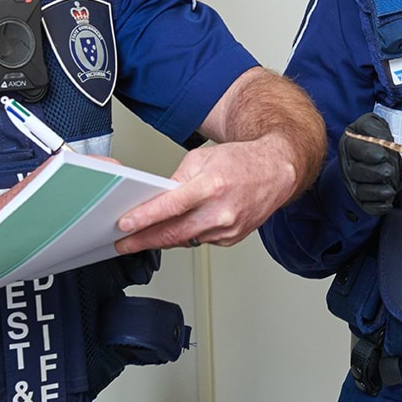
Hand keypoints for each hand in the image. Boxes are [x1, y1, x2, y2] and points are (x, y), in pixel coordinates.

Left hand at [114, 135, 303, 251]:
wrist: (277, 172)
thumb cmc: (242, 162)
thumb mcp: (203, 158)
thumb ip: (178, 178)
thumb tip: (159, 198)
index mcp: (212, 185)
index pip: (171, 206)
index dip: (145, 218)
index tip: (125, 225)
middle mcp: (221, 211)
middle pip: (174, 233)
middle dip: (144, 240)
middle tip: (123, 243)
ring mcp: (228, 228)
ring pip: (186, 240)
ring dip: (163, 239)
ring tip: (143, 237)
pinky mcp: (232, 238)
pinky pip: (201, 240)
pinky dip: (187, 235)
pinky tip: (179, 229)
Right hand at [339, 113, 401, 215]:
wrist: (375, 154)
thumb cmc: (374, 138)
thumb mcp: (372, 124)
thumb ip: (374, 127)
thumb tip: (382, 139)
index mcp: (349, 144)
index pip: (355, 149)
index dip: (368, 153)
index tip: (383, 155)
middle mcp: (348, 166)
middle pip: (356, 173)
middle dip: (375, 173)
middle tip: (389, 171)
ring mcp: (353, 183)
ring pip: (360, 191)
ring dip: (376, 192)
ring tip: (390, 189)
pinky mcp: (362, 198)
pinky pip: (367, 206)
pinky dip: (377, 207)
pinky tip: (388, 204)